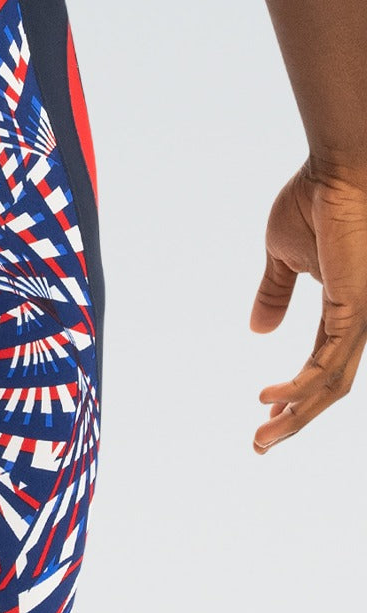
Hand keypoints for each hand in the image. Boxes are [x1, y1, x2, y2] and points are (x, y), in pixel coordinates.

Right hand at [250, 159, 366, 452]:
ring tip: (261, 437)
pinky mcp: (359, 312)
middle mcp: (360, 320)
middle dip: (295, 419)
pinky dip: (298, 389)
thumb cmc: (317, 198)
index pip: (319, 364)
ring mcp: (363, 318)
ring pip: (331, 385)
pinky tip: (269, 400)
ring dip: (295, 416)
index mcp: (344, 308)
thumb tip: (257, 330)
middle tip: (260, 445)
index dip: (293, 393)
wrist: (342, 167)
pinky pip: (328, 365)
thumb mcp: (284, 255)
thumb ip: (274, 293)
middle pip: (329, 385)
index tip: (261, 413)